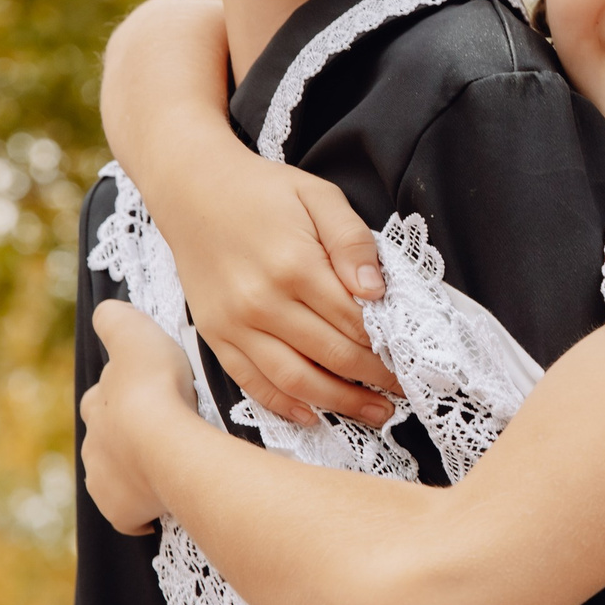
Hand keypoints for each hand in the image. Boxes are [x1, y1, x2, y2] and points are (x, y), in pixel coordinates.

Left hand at [81, 300, 206, 534]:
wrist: (164, 444)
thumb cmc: (155, 387)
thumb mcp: (134, 332)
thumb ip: (115, 319)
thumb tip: (106, 312)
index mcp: (97, 405)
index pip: (102, 398)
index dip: (123, 395)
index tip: (146, 394)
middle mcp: (93, 445)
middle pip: (107, 440)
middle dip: (126, 438)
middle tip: (162, 434)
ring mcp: (104, 481)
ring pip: (116, 476)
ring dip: (135, 472)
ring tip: (167, 469)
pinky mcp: (121, 511)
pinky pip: (129, 513)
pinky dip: (142, 508)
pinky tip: (162, 503)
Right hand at [100, 0, 396, 427]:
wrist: (190, 188)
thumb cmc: (262, 190)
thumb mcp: (319, 196)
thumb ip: (352, 242)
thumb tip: (376, 292)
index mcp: (294, 266)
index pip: (354, 321)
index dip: (388, 346)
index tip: (413, 361)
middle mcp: (261, 302)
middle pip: (331, 356)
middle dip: (373, 380)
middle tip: (403, 394)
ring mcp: (234, 324)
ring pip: (294, 380)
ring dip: (339, 403)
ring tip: (374, 414)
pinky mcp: (214, 335)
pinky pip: (252, 383)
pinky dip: (285, 406)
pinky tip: (314, 415)